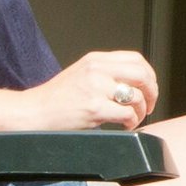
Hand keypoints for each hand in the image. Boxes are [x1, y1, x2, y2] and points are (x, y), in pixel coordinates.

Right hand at [35, 48, 157, 130]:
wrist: (32, 113)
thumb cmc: (55, 99)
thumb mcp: (81, 75)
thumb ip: (105, 73)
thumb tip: (134, 84)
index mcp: (95, 60)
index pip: (136, 59)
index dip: (149, 75)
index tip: (149, 89)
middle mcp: (97, 70)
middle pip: (142, 75)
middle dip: (152, 93)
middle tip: (149, 106)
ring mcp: (95, 88)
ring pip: (137, 96)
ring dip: (142, 111)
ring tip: (135, 119)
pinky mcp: (94, 108)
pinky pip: (127, 113)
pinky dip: (132, 122)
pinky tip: (126, 126)